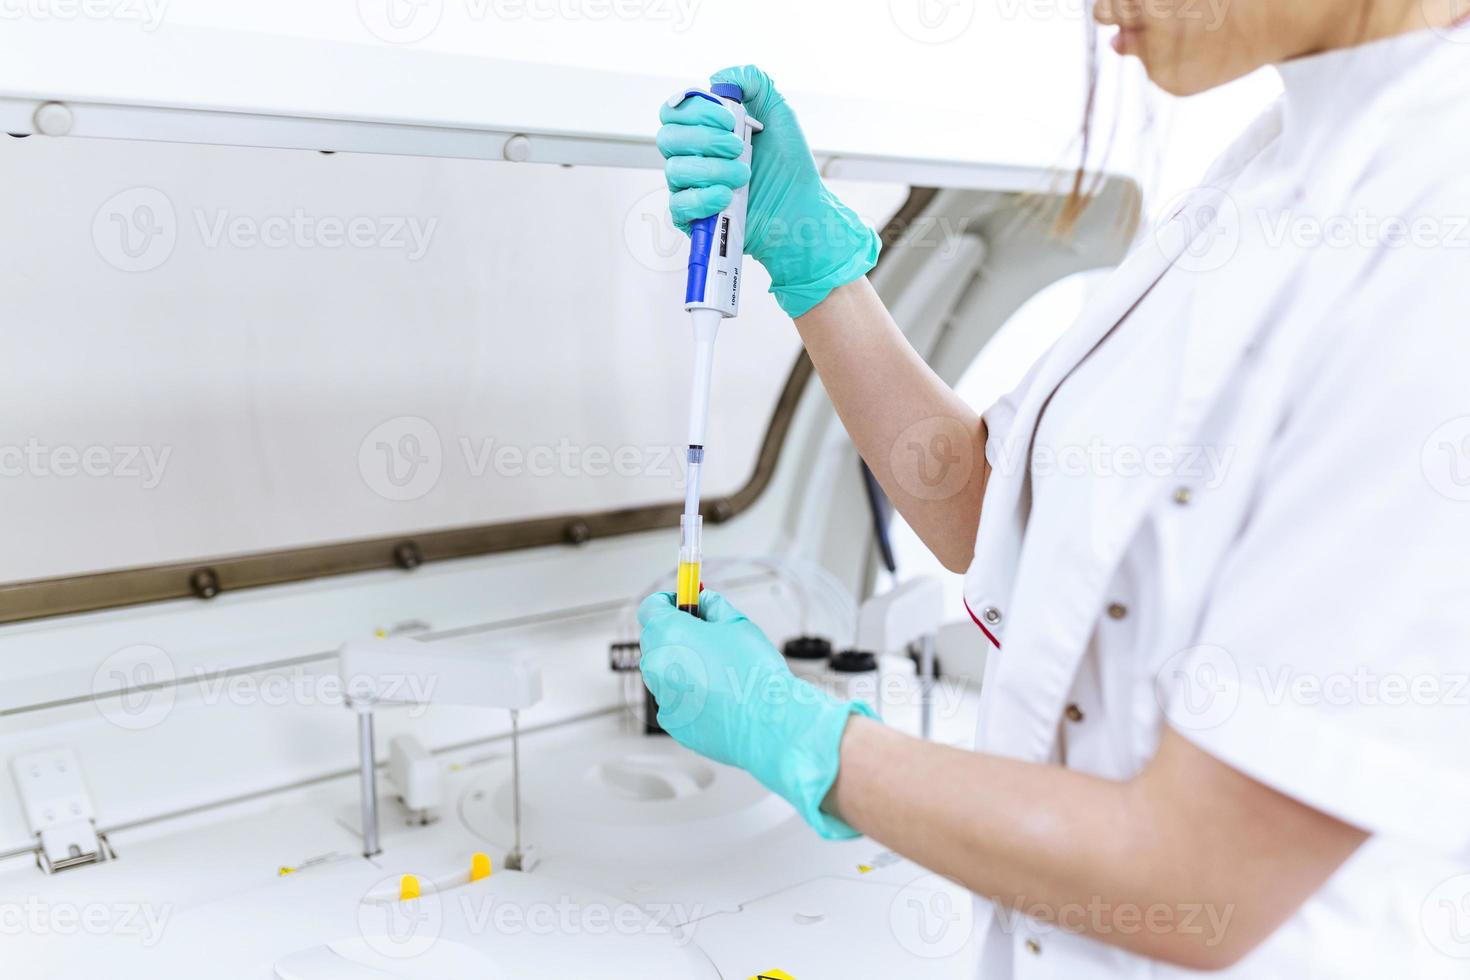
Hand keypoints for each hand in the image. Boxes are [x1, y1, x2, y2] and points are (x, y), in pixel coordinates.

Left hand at [638, 590, 876, 838]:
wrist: (768, 722)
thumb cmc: (754, 673)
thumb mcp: (737, 623)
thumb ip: (713, 606)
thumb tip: (704, 602)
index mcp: (668, 634)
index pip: (650, 607)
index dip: (667, 602)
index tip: (683, 603)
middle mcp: (657, 665)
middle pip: (654, 640)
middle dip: (676, 634)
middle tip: (706, 635)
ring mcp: (662, 697)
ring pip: (664, 672)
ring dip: (682, 666)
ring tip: (718, 670)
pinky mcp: (673, 722)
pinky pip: (675, 700)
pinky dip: (690, 695)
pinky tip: (718, 696)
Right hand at [657, 65, 882, 317]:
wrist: (801, 207)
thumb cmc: (788, 164)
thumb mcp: (778, 112)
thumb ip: (753, 82)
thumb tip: (719, 76)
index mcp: (703, 130)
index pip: (674, 112)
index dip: (696, 110)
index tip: (728, 118)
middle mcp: (691, 157)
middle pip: (667, 138)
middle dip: (703, 139)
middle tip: (738, 147)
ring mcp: (690, 188)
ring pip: (674, 171)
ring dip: (712, 169)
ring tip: (744, 175)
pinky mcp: (693, 218)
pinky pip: (678, 205)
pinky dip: (702, 198)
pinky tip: (726, 196)